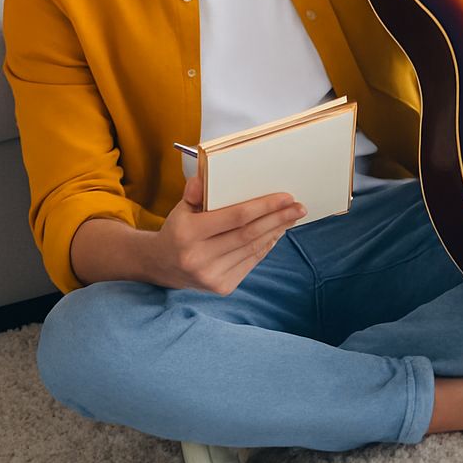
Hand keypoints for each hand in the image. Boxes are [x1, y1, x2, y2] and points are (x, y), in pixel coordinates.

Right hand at [148, 174, 307, 294]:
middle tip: (299, 207)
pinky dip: (266, 246)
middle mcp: (199, 257)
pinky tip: (275, 233)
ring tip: (291, 218)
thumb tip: (208, 175)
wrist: (163, 266)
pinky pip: (251, 262)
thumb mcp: (181, 206)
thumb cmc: (179, 229)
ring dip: (276, 232)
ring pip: (253, 249)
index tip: (286, 197)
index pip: (235, 216)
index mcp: (188, 232)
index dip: (263, 206)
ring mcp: (211, 276)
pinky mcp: (222, 287)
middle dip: (278, 218)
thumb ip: (195, 191)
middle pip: (249, 234)